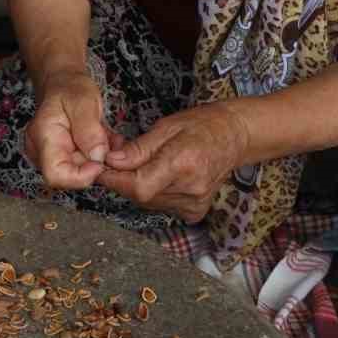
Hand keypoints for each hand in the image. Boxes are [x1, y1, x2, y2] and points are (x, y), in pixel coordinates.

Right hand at [25, 70, 115, 190]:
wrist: (63, 83)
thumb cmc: (69, 88)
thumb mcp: (83, 102)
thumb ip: (89, 130)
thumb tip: (97, 157)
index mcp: (43, 138)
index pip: (56, 175)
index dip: (81, 176)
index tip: (100, 162)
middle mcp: (41, 152)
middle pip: (69, 176)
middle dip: (94, 163)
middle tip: (109, 142)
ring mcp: (50, 156)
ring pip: (79, 171)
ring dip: (98, 158)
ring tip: (107, 137)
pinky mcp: (62, 157)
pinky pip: (82, 165)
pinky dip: (97, 155)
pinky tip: (102, 139)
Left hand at [98, 104, 247, 223]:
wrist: (235, 136)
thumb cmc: (202, 125)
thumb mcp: (167, 126)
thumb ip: (138, 148)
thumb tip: (112, 161)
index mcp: (182, 164)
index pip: (137, 186)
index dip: (114, 178)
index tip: (102, 167)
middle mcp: (189, 189)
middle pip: (140, 195)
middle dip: (124, 178)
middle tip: (123, 158)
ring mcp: (194, 203)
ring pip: (147, 202)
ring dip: (138, 185)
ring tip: (146, 164)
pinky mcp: (195, 211)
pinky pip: (161, 206)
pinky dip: (154, 192)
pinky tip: (162, 177)